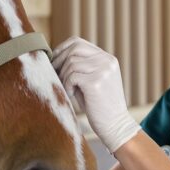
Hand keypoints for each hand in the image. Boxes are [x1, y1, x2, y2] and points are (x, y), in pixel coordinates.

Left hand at [52, 37, 140, 155]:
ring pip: (71, 63)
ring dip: (64, 76)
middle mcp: (107, 61)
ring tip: (68, 89)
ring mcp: (103, 70)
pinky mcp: (96, 82)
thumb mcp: (92, 81)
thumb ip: (81, 67)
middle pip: (74, 49)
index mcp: (107, 59)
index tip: (53, 61)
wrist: (115, 126)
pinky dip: (67, 85)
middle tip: (54, 75)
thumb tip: (54, 56)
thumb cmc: (99, 106)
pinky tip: (72, 95)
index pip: (79, 43)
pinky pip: (72, 76)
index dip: (62, 49)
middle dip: (59, 61)